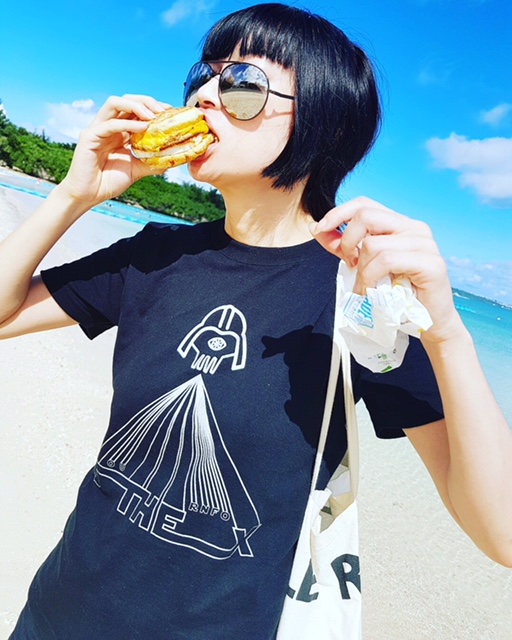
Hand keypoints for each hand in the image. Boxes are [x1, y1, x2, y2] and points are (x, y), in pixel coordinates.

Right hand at [59, 94, 169, 208]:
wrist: (89, 196)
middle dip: (146, 101)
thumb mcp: (136, 170)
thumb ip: (152, 163)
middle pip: (126, 101)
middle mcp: (108, 126)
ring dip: (136, 106)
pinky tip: (143, 127)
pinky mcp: (89, 136)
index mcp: (119, 131)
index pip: (135, 110)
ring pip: (115, 103)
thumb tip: (172, 158)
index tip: (170, 112)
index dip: (152, 107)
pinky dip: (127, 123)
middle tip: (163, 111)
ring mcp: (98, 129)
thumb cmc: (108, 182)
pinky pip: (110, 124)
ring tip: (153, 115)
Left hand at [309, 196, 462, 343]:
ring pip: (373, 244)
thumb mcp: (364, 266)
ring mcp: (425, 244)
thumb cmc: (397, 294)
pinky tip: (372, 292)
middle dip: (347, 241)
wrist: (428, 322)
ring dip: (361, 271)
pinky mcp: (430, 263)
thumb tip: (315, 228)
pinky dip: (371, 278)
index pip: (364, 203)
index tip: (319, 229)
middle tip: (350, 265)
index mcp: (400, 224)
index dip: (338, 213)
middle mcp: (415, 227)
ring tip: (364, 288)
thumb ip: (343, 246)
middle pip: (366, 215)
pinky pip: (387, 261)